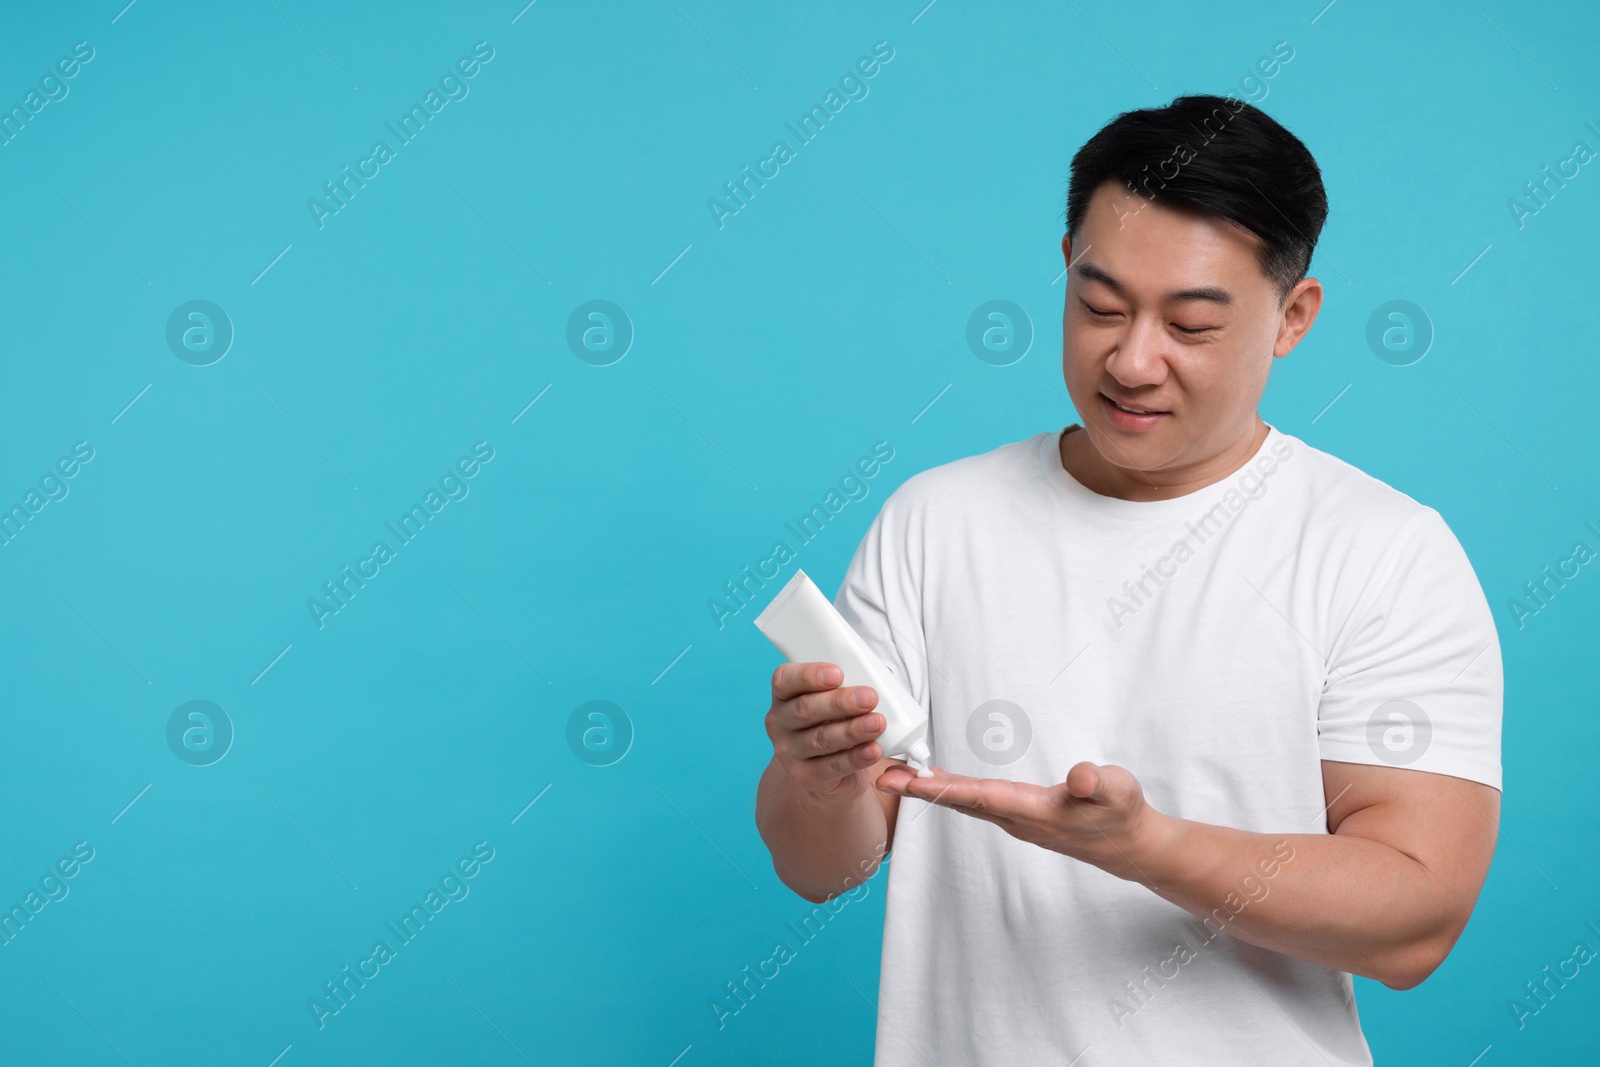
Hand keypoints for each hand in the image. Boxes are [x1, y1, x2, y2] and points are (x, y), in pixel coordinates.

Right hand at [765, 662, 887, 802]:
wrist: (830, 768)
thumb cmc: (835, 720)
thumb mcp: (837, 699)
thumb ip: (852, 683)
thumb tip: (884, 675)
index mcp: (784, 694)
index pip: (785, 679)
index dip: (809, 675)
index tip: (838, 673)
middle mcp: (780, 722)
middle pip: (805, 709)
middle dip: (840, 702)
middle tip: (870, 697)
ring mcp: (789, 752)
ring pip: (821, 738)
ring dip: (852, 730)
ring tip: (877, 723)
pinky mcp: (806, 776)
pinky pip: (832, 766)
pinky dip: (855, 758)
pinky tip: (873, 750)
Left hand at [874, 760, 1175, 883]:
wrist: (1131, 846)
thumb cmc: (1123, 814)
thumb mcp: (1119, 791)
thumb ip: (1099, 783)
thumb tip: (1079, 776)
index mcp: (1034, 812)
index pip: (980, 797)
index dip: (942, 787)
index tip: (907, 780)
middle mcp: (1016, 819)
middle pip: (961, 801)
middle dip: (920, 788)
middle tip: (881, 774)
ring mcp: (1016, 820)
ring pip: (965, 803)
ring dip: (931, 788)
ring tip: (897, 772)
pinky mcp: (1018, 816)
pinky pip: (975, 802)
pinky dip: (951, 789)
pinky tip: (935, 780)